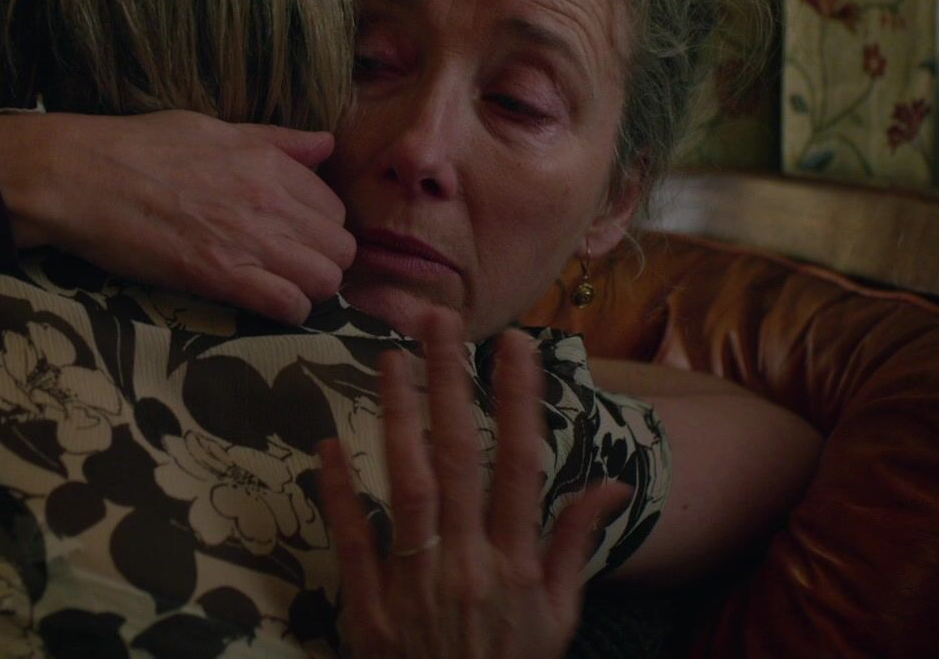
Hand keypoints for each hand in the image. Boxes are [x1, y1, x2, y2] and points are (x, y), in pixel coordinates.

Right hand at [0, 109, 356, 323]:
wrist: (81, 177)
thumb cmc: (137, 147)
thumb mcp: (213, 128)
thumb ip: (275, 140)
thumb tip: (325, 143)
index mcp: (268, 161)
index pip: (332, 207)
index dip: (320, 227)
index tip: (298, 237)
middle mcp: (269, 200)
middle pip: (338, 248)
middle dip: (323, 262)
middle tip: (293, 268)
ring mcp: (248, 239)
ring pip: (324, 280)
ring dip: (310, 290)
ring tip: (282, 288)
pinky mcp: (220, 276)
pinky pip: (289, 305)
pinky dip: (288, 312)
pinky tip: (268, 306)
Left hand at [317, 316, 632, 657]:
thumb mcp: (559, 617)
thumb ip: (573, 545)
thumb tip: (610, 481)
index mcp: (518, 565)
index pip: (523, 464)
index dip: (520, 400)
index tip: (515, 343)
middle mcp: (469, 566)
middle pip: (459, 458)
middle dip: (449, 384)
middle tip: (437, 320)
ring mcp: (415, 587)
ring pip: (406, 488)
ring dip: (397, 419)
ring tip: (389, 360)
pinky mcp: (368, 611)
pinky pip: (351, 544)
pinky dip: (339, 495)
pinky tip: (328, 446)